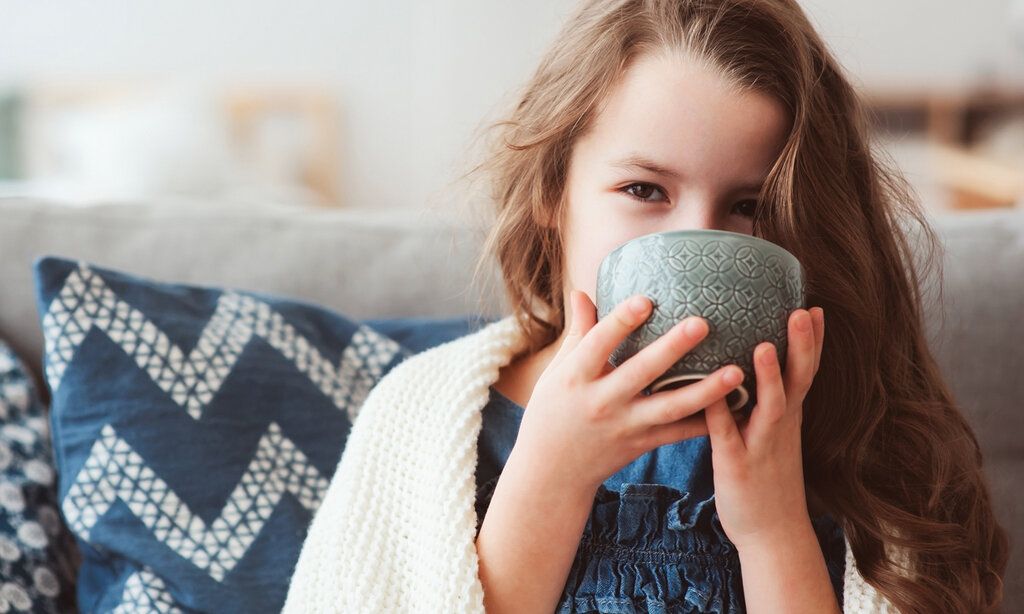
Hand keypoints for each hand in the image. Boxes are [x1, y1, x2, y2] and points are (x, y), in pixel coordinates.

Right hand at [509, 290, 745, 493]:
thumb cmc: (552, 412)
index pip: (599, 344)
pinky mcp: (642, 443)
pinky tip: (737, 408)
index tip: (646, 299)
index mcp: (576, 377)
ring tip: (736, 371)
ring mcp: (625, 426)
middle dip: (672, 348)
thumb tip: (583, 291)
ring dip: (706, 390)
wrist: (553, 471)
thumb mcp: (557, 372)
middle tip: (702, 323)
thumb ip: (578, 332)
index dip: (621, 321)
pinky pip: (679, 433)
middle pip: (641, 372)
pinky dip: (707, 422)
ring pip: (670, 408)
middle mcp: (602, 401)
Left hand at [703, 307, 825, 551]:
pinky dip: (720, 412)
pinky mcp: (736, 464)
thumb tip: (746, 366)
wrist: (772, 533)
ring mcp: (760, 444)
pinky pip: (726, 434)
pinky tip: (710, 392)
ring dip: (770, 376)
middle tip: (803, 310)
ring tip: (765, 345)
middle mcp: (780, 426)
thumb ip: (763, 402)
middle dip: (803, 346)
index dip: (813, 342)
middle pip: (798, 380)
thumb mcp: (772, 435)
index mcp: (787, 416)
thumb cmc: (766, 479)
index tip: (814, 307)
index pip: (805, 372)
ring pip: (770, 406)